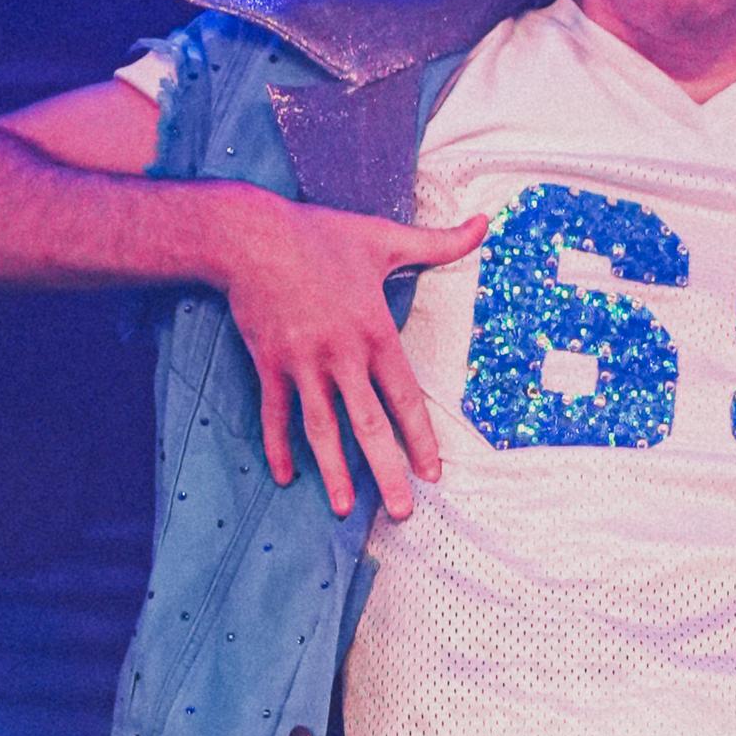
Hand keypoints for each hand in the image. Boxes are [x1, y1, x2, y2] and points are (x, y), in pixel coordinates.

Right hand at [212, 195, 492, 524]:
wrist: (250, 235)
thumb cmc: (320, 234)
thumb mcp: (383, 236)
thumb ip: (438, 243)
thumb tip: (484, 223)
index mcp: (375, 332)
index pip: (405, 397)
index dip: (421, 439)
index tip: (432, 473)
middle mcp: (341, 355)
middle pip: (368, 425)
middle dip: (388, 472)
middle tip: (403, 512)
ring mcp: (302, 364)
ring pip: (322, 429)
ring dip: (334, 472)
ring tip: (345, 509)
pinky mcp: (269, 365)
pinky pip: (276, 414)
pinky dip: (279, 446)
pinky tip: (286, 476)